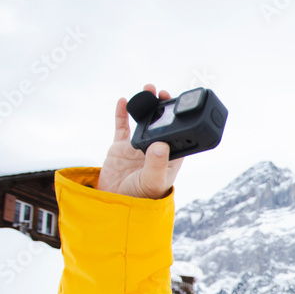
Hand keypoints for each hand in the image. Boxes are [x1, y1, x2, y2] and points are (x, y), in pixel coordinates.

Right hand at [97, 84, 183, 198]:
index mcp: (169, 159)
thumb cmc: (140, 198)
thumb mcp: (152, 181)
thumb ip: (157, 164)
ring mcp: (137, 148)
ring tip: (149, 89)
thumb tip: (160, 144)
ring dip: (146, 105)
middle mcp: (154, 151)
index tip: (178, 105)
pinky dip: (122, 113)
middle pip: (161, 124)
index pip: (178, 136)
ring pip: (143, 121)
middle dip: (163, 107)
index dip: (179, 120)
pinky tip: (124, 100)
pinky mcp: (120, 147)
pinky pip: (122, 127)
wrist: (115, 204)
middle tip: (164, 93)